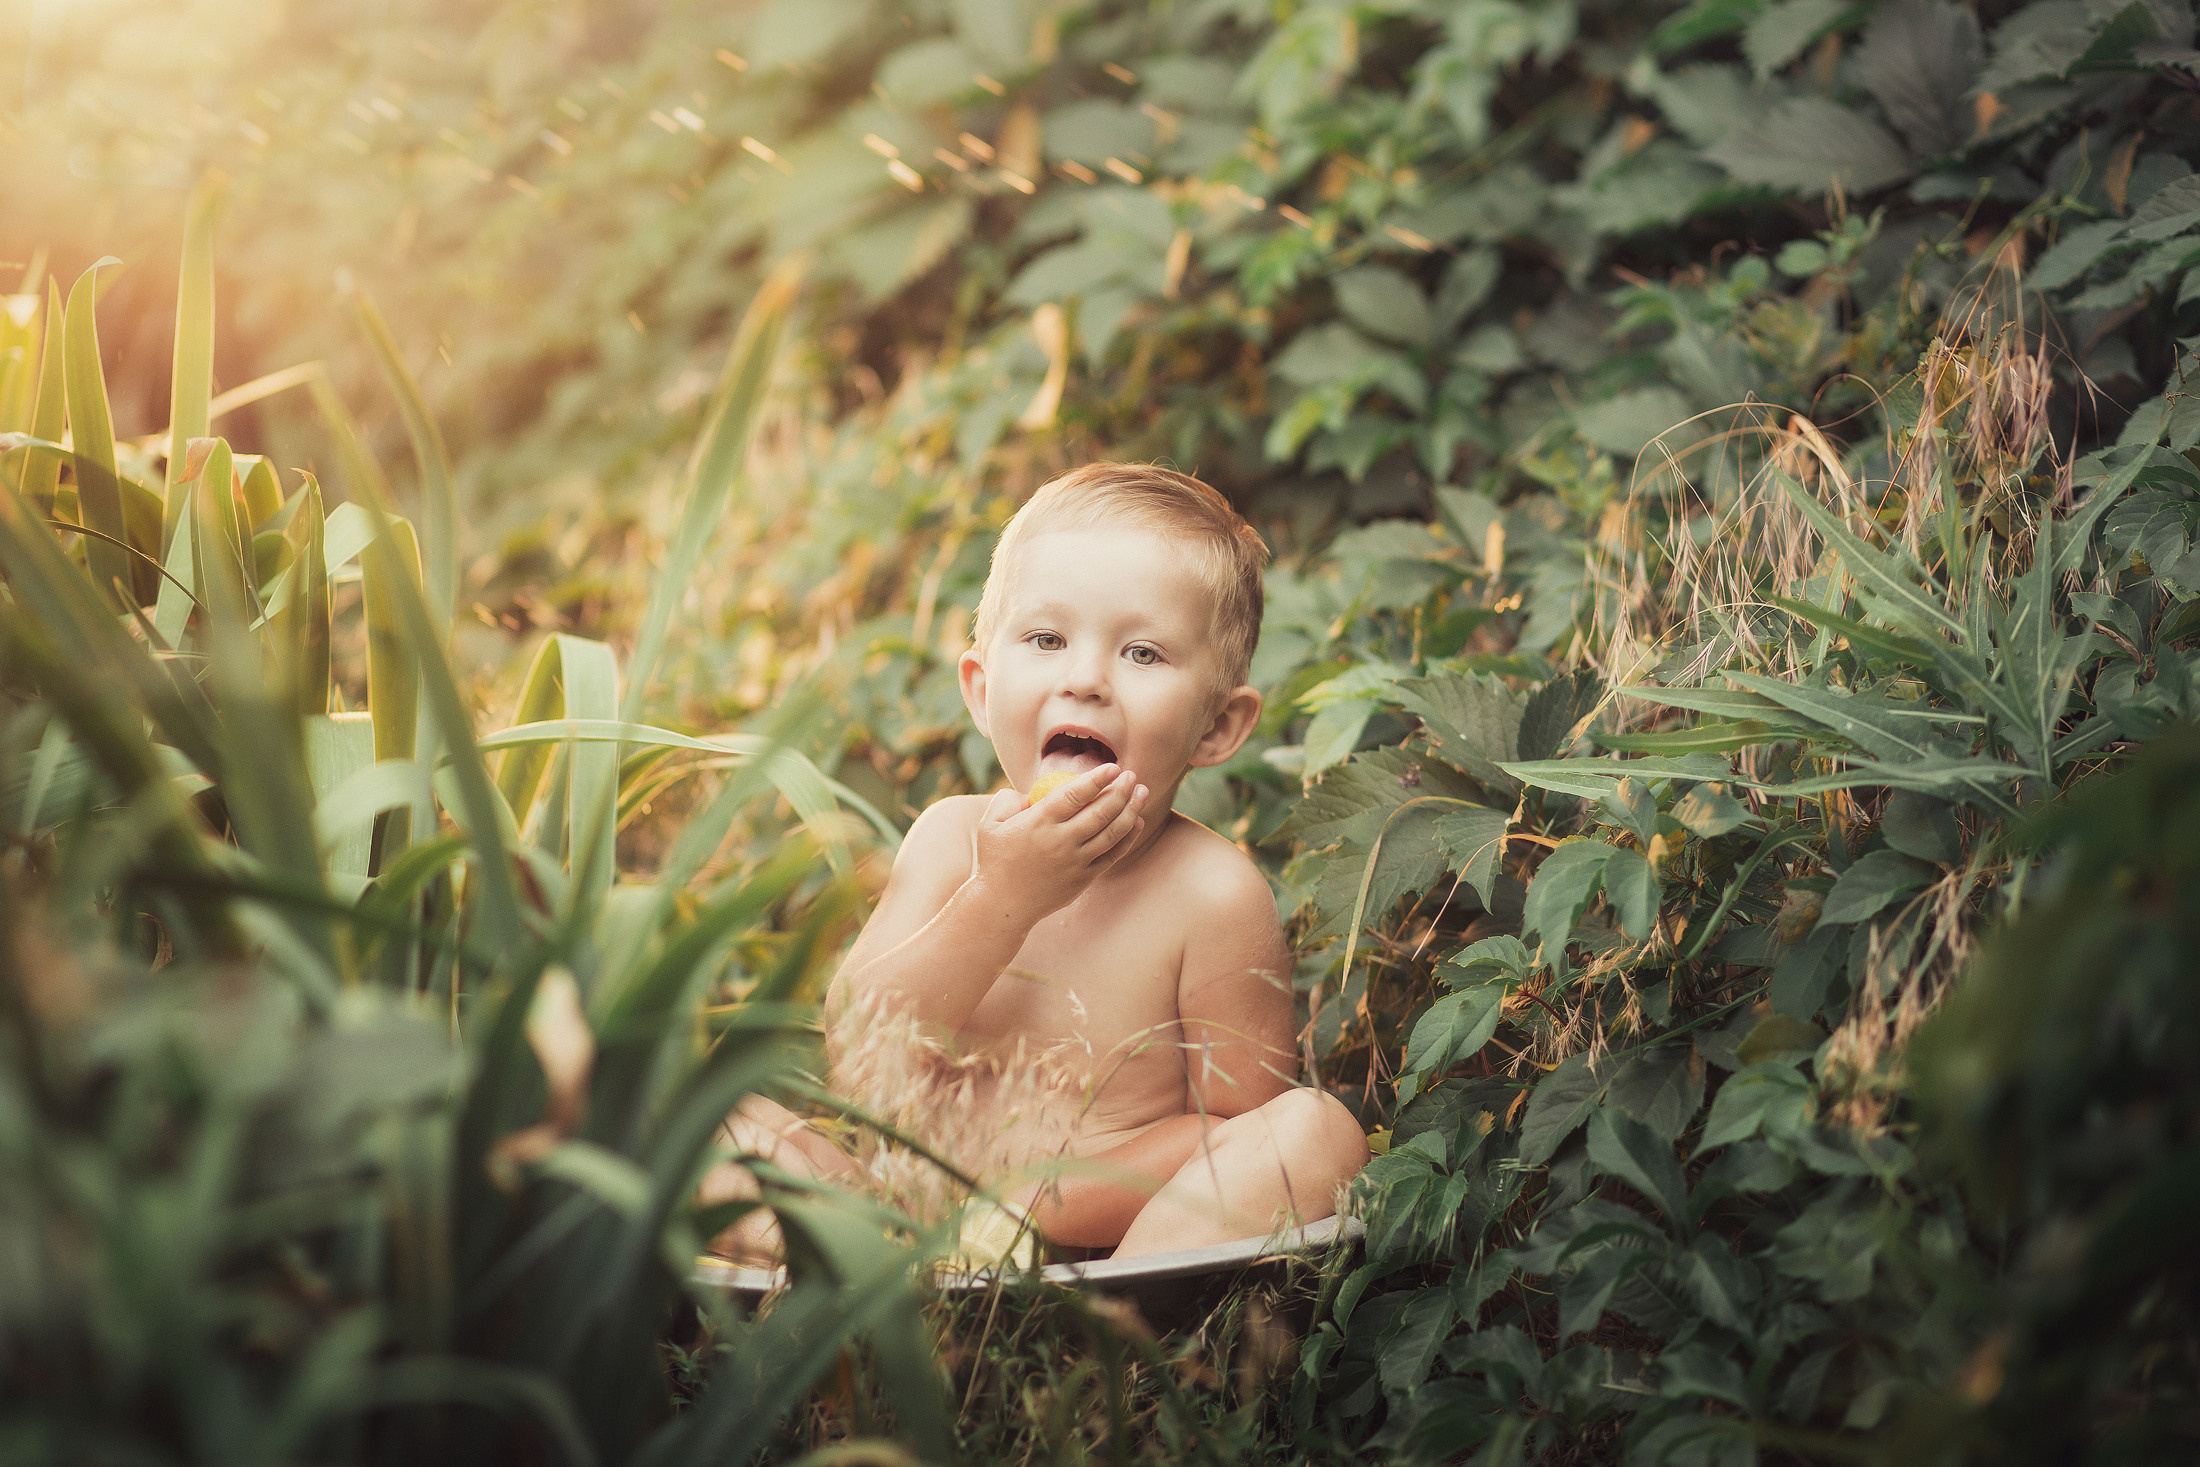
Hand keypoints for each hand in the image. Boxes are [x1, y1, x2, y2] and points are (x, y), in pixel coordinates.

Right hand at [970, 764, 1146, 924]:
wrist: (1003, 904)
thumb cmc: (995, 860)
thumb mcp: (990, 824)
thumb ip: (1008, 800)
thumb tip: (1031, 792)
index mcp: (1039, 823)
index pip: (1075, 794)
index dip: (1097, 779)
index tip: (1113, 767)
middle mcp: (1061, 841)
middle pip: (1101, 811)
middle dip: (1121, 790)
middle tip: (1132, 775)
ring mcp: (1075, 861)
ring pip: (1112, 832)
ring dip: (1131, 810)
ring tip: (1142, 792)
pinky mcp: (1084, 878)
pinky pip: (1112, 855)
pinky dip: (1128, 838)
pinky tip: (1137, 822)